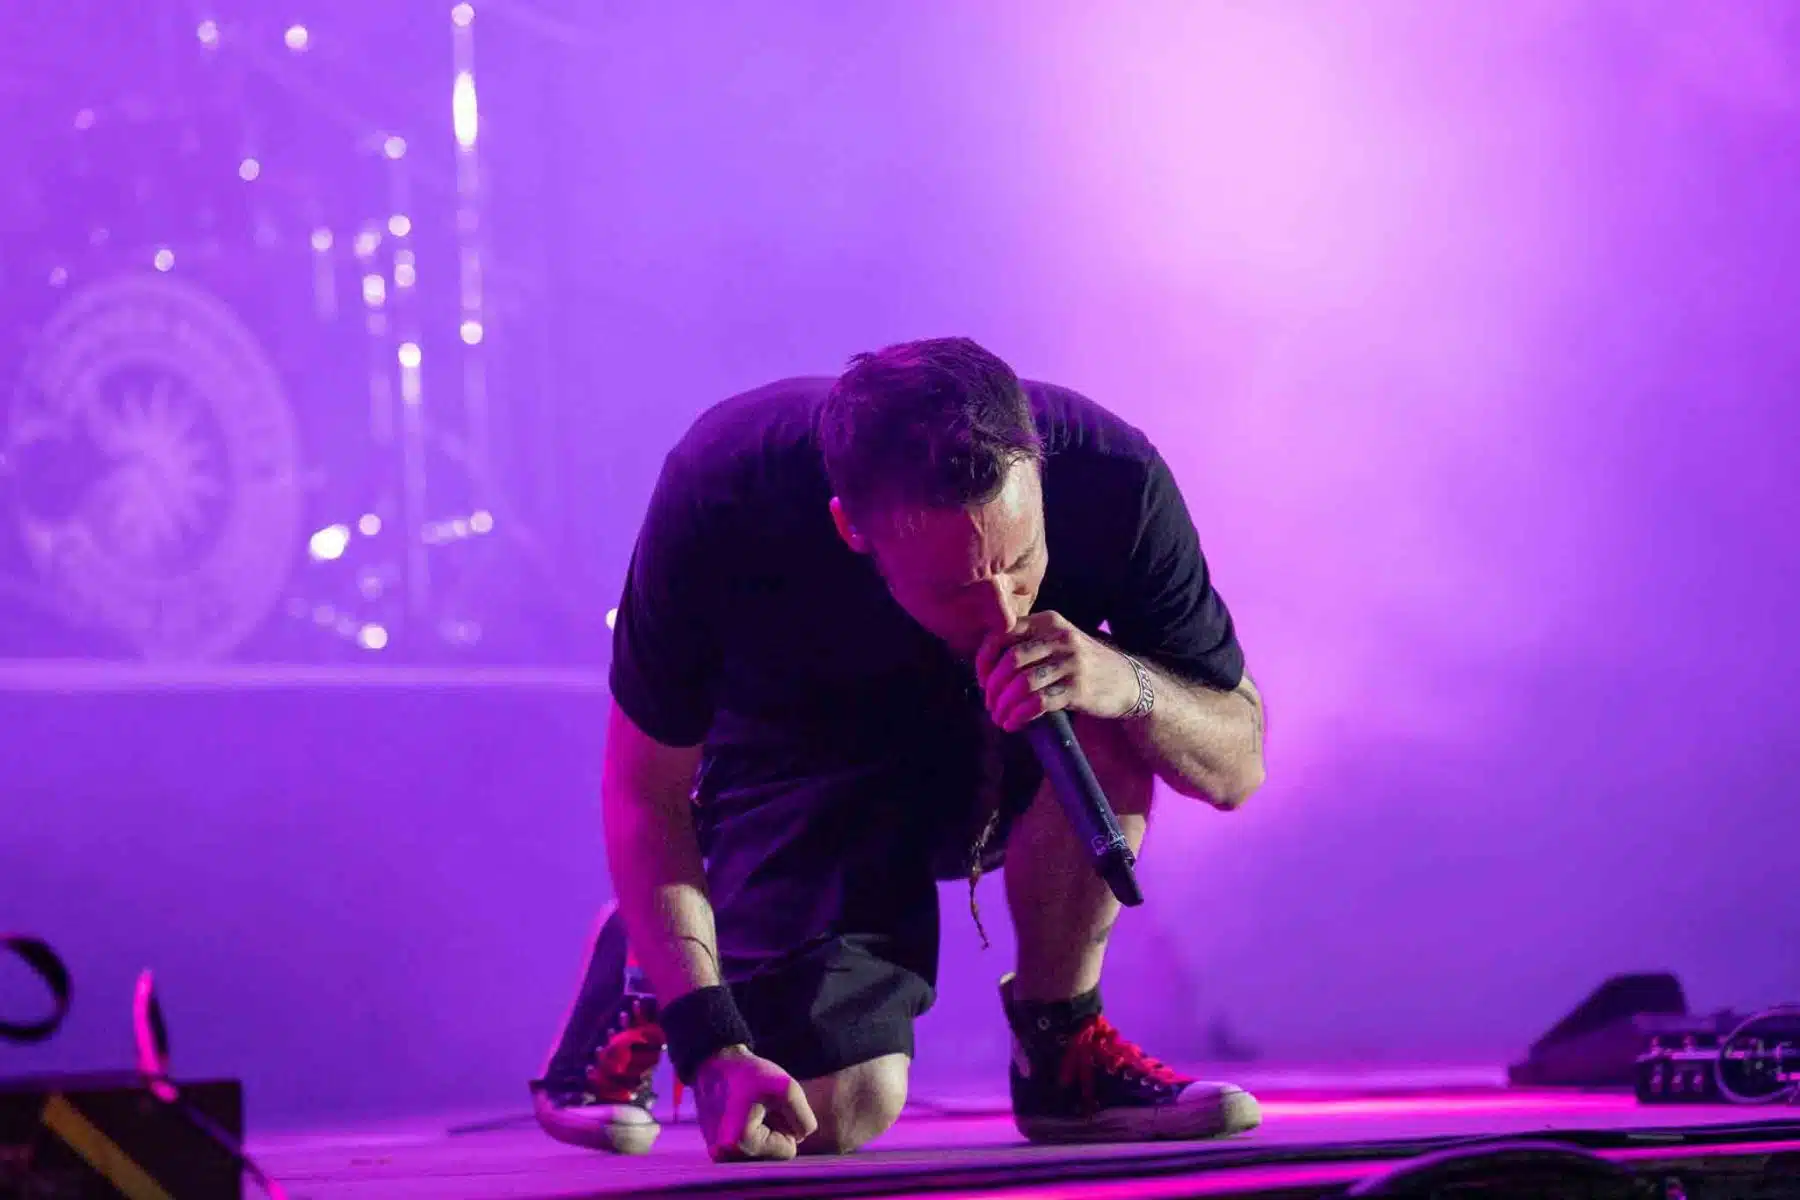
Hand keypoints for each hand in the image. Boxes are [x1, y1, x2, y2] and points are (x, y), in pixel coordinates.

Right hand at [693, 1045, 817, 1161]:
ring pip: (761, 1152)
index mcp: (742, 1143)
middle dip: (773, 1130)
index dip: (786, 1124)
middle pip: (773, 1155)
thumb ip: (804, 1119)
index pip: (788, 1151)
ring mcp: (718, 1154)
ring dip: (763, 1131)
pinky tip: (741, 1114)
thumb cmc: (750, 1073)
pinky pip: (748, 1148)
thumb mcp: (787, 1088)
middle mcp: (725, 1156)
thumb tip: (801, 1137)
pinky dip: (751, 1133)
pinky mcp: (715, 1149)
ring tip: (749, 1109)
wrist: (715, 1062)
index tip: (768, 1104)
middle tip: (758, 1105)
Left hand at [974, 612, 1139, 732]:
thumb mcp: (1058, 641)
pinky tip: (1013, 724)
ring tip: (999, 717)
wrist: (1128, 681)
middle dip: (993, 687)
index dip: (985, 660)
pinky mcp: (1078, 689)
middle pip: (1010, 660)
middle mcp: (1059, 638)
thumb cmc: (1083, 664)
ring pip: (1022, 683)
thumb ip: (1028, 644)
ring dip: (1004, 705)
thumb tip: (987, 668)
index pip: (1002, 633)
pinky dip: (1019, 716)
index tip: (982, 681)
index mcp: (1048, 621)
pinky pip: (1038, 703)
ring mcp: (1071, 663)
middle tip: (990, 704)